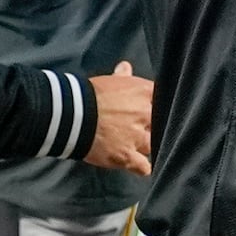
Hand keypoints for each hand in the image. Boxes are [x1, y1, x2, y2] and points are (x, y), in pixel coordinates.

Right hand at [83, 61, 153, 175]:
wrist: (71, 115)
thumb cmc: (88, 95)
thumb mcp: (107, 82)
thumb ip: (121, 77)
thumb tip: (125, 67)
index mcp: (143, 93)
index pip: (163, 100)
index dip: (158, 107)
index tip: (152, 110)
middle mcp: (145, 115)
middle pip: (162, 124)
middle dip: (153, 127)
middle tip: (143, 129)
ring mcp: (137, 137)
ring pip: (154, 146)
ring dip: (147, 147)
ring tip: (140, 148)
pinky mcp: (127, 156)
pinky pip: (144, 167)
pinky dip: (143, 168)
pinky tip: (141, 167)